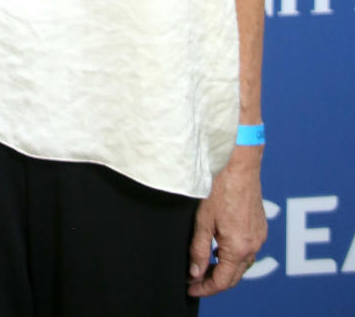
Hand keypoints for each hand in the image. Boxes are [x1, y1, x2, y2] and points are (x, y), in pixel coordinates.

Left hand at [188, 146, 265, 295]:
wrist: (239, 162)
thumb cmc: (221, 185)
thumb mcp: (203, 220)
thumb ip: (199, 249)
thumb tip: (195, 272)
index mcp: (239, 247)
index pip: (223, 281)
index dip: (205, 288)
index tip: (191, 288)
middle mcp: (254, 245)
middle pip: (235, 275)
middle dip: (215, 281)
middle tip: (195, 280)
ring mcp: (260, 235)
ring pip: (243, 263)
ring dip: (226, 268)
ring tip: (205, 265)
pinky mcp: (260, 225)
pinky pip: (248, 249)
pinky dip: (234, 254)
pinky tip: (221, 247)